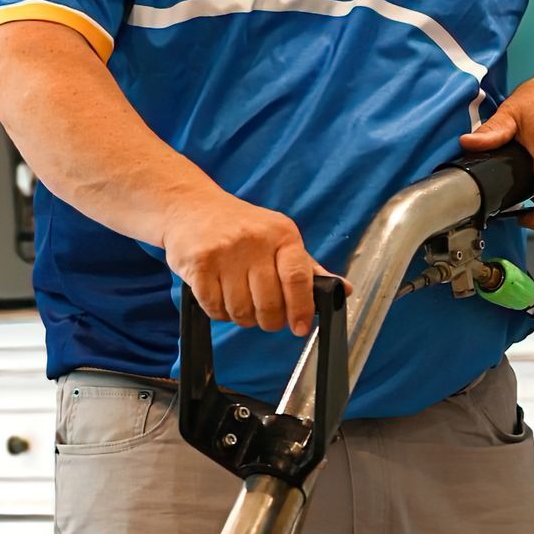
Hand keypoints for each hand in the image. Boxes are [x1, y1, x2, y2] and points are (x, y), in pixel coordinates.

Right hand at [161, 188, 325, 333]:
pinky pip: (214, 308)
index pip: (298, 278)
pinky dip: (219, 312)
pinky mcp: (198, 263)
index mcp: (282, 233)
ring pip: (241, 311)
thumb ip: (308, 268)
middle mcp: (254, 240)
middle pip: (269, 304)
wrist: (190, 206)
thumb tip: (343, 290)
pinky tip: (220, 295)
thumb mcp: (279, 238)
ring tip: (240, 299)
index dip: (301, 309)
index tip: (300, 327)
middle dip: (270, 320)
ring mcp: (224, 252)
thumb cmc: (240, 227)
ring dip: (242, 317)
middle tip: (267, 315)